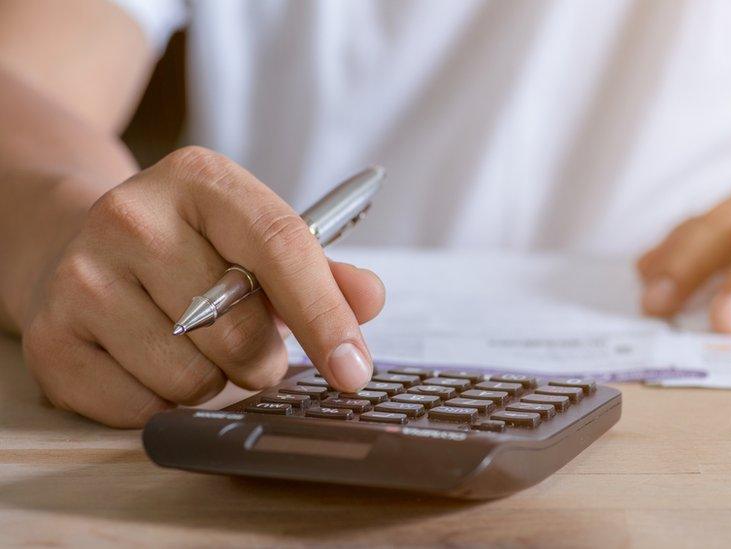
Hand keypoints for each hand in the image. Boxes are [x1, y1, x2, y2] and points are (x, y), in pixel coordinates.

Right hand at [19, 147, 384, 426]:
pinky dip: (159, 403)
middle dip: (263, 360)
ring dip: (210, 382)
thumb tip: (368, 300)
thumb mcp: (258, 240)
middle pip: (239, 330)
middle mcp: (132, 215)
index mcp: (201, 180)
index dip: (326, 317)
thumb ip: (323, 273)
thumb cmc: (191, 250)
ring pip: (190, 379)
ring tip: (190, 346)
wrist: (76, 242)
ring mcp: (82, 274)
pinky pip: (139, 410)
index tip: (354, 371)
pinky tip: (146, 362)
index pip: (281, 248)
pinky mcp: (48, 337)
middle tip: (249, 345)